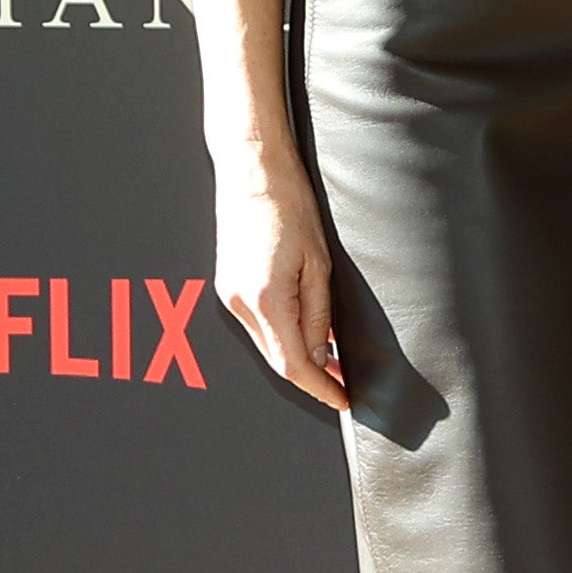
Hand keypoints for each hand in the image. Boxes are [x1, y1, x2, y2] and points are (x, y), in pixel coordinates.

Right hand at [209, 143, 347, 412]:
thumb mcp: (319, 263)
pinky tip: (306, 333)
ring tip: (333, 362)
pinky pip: (256, 324)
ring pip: (266, 344)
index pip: (293, 365)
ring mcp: (227, 295)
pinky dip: (281, 336)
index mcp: (265, 299)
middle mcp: (238, 302)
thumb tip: (321, 353)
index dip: (320, 388)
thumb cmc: (289, 206)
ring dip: (296, 356)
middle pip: (276, 360)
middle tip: (345, 385)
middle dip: (312, 377)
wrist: (251, 172)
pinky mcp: (226, 285)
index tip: (343, 400)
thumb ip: (318, 313)